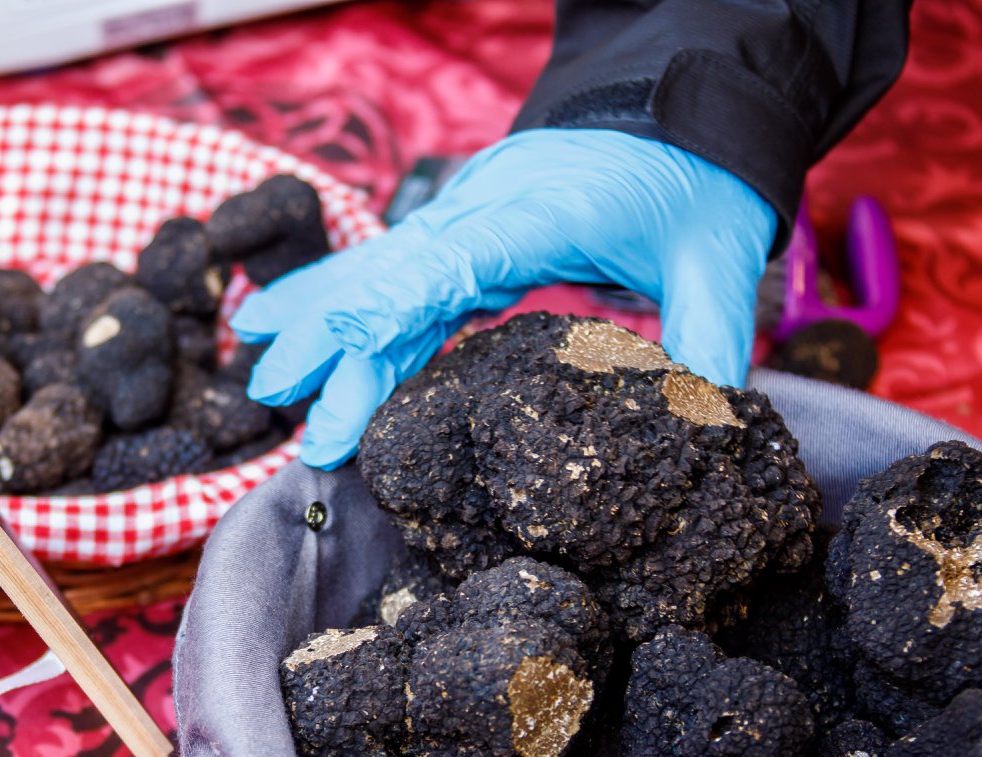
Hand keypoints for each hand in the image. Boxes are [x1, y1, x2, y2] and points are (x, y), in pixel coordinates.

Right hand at [231, 129, 777, 467]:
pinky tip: (303, 337)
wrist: (684, 107)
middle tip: (270, 390)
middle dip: (326, 332)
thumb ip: (706, 340)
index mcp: (542, 211)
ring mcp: (470, 216)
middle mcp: (488, 210)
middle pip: (392, 271)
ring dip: (322, 325)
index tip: (331, 344)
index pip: (452, 261)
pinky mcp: (469, 232)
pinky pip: (400, 276)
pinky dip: (351, 309)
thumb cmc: (697, 179)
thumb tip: (697, 425)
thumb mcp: (718, 258)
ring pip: (382, 274)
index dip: (388, 304)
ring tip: (264, 377)